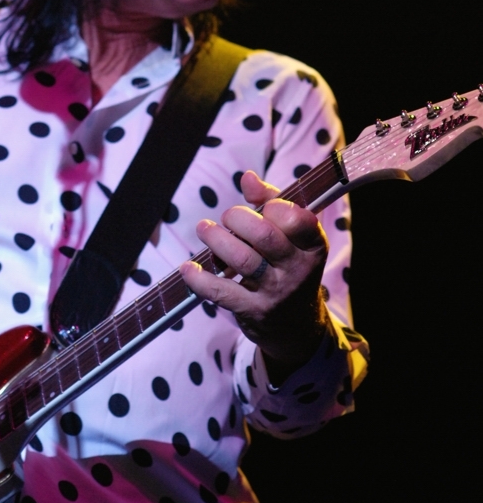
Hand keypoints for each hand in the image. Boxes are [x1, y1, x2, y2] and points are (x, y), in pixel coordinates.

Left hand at [181, 170, 329, 383]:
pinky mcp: (254, 311)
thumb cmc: (288, 263)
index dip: (272, 206)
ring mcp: (277, 292)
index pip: (295, 217)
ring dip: (216, 239)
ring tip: (204, 229)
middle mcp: (299, 269)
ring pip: (242, 260)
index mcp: (313, 245)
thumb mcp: (292, 234)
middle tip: (227, 217)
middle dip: (238, 218)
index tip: (260, 208)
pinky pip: (222, 292)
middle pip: (265, 236)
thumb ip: (272, 201)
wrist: (297, 324)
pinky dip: (200, 279)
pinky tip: (189, 268)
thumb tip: (247, 178)